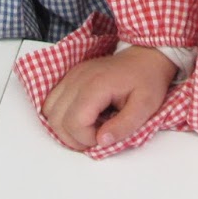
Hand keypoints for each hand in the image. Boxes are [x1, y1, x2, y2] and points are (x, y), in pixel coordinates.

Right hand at [41, 45, 178, 150]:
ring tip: (89, 128)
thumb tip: (102, 141)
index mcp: (96, 85)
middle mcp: (78, 78)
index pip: (74, 122)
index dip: (86, 139)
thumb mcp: (145, 106)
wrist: (145, 57)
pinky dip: (61, 116)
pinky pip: (52, 101)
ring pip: (49, 111)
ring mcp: (71, 76)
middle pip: (56, 120)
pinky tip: (81, 118)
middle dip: (73, 138)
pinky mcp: (69, 77)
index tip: (105, 137)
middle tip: (96, 137)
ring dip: (65, 128)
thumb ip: (124, 126)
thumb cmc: (148, 81)